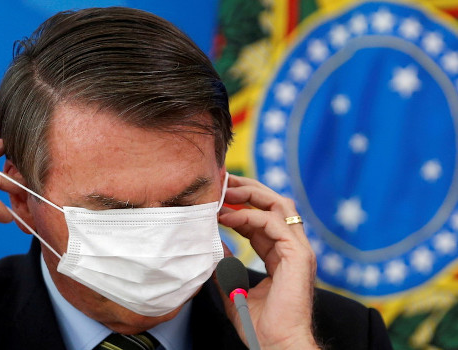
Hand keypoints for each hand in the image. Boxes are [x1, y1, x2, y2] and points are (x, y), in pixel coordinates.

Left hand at [216, 175, 317, 348]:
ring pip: (279, 205)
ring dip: (250, 195)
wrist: (276, 345)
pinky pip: (275, 224)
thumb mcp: (235, 289)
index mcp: (281, 254)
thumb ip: (227, 267)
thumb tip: (215, 248)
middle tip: (222, 182)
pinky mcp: (298, 256)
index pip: (262, 217)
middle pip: (274, 203)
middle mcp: (293, 247)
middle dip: (247, 189)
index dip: (240, 204)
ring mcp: (298, 250)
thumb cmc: (260, 325)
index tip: (217, 196)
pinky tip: (228, 218)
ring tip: (225, 192)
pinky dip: (250, 216)